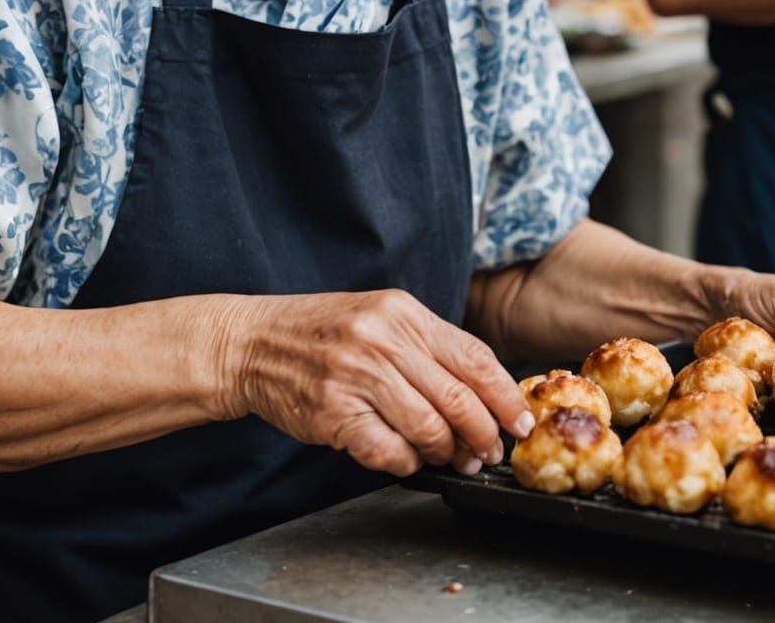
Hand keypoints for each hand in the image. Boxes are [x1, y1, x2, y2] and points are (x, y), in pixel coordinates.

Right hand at [230, 289, 532, 478]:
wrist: (254, 342)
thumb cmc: (323, 332)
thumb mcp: (379, 317)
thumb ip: (427, 346)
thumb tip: (483, 392)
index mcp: (403, 312)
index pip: (474, 357)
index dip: (505, 396)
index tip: (521, 421)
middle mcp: (382, 340)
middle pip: (458, 398)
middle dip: (484, 434)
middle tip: (490, 452)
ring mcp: (356, 376)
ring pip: (428, 428)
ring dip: (447, 453)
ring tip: (450, 458)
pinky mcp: (333, 412)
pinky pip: (388, 451)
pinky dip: (405, 463)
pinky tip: (405, 458)